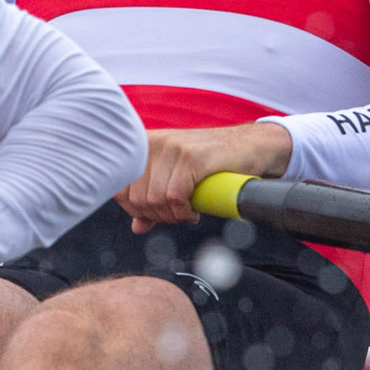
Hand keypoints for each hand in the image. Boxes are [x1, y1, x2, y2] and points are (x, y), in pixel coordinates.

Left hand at [119, 123, 293, 227]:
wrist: (250, 147)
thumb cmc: (213, 164)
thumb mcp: (177, 180)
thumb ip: (153, 201)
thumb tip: (137, 227)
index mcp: (142, 145)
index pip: (119, 188)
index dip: (136, 210)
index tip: (158, 214)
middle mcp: (152, 143)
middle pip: (137, 198)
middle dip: (158, 216)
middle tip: (178, 216)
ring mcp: (171, 147)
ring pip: (155, 199)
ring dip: (172, 216)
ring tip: (187, 213)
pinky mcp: (191, 156)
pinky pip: (175, 196)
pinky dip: (184, 212)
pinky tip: (194, 211)